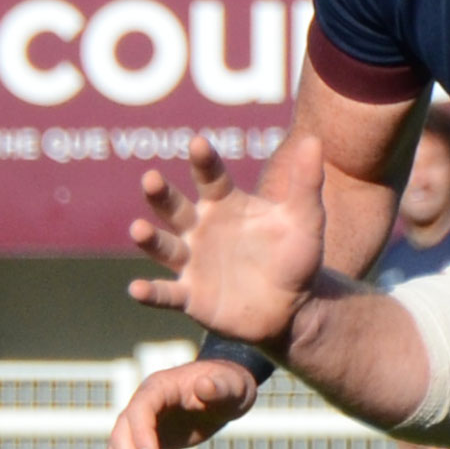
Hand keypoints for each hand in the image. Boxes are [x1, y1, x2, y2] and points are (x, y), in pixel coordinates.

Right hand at [106, 356, 258, 448]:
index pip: (140, 409)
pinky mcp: (144, 442)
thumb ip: (219, 387)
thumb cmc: (228, 385)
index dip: (141, 433)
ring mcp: (141, 424)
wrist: (224, 392)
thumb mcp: (231, 385)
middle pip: (122, 433)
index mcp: (160, 387)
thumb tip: (205, 386)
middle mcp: (143, 404)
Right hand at [128, 133, 324, 350]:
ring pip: (164, 247)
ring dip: (150, 239)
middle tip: (151, 179)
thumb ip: (306, 182)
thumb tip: (314, 141)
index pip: (210, 177)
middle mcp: (201, 229)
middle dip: (161, 195)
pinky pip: (165, 294)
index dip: (204, 161)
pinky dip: (149, 293)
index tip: (198, 143)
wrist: (297, 308)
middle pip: (174, 208)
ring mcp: (192, 262)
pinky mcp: (190, 296)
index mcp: (225, 205)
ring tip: (138, 229)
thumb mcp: (306, 220)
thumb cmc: (298, 257)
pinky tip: (135, 289)